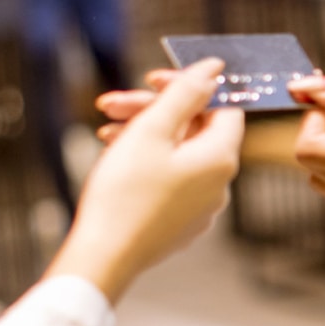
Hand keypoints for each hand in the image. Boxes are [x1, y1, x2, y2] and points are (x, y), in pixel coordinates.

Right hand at [48, 61, 243, 300]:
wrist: (102, 256)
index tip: (152, 81)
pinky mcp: (180, 221)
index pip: (222, 107)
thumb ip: (185, 93)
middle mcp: (220, 184)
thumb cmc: (124, 193)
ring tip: (104, 131)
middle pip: (195, 129)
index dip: (190, 87)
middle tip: (112, 104)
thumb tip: (215, 69)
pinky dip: (146, 162)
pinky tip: (115, 156)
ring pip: (177, 154)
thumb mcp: (152, 130)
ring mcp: (201, 206)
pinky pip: (171, 179)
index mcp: (221, 158)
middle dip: (153, 111)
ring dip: (142, 134)